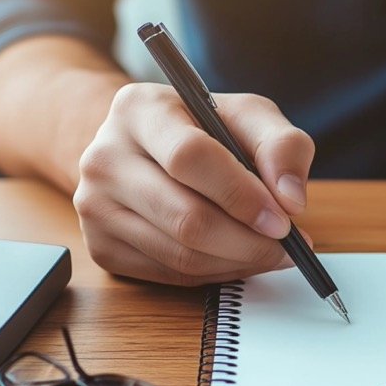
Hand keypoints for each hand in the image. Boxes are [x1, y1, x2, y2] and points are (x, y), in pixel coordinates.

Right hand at [72, 83, 313, 285]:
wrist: (144, 148)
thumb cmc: (202, 128)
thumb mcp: (248, 116)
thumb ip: (282, 144)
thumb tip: (291, 199)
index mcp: (139, 110)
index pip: (189, 158)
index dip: (241, 195)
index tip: (282, 219)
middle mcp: (104, 157)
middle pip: (186, 218)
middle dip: (249, 241)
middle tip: (287, 247)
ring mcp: (94, 206)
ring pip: (181, 255)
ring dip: (239, 261)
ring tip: (271, 251)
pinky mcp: (101, 246)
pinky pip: (171, 275)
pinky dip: (216, 273)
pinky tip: (237, 257)